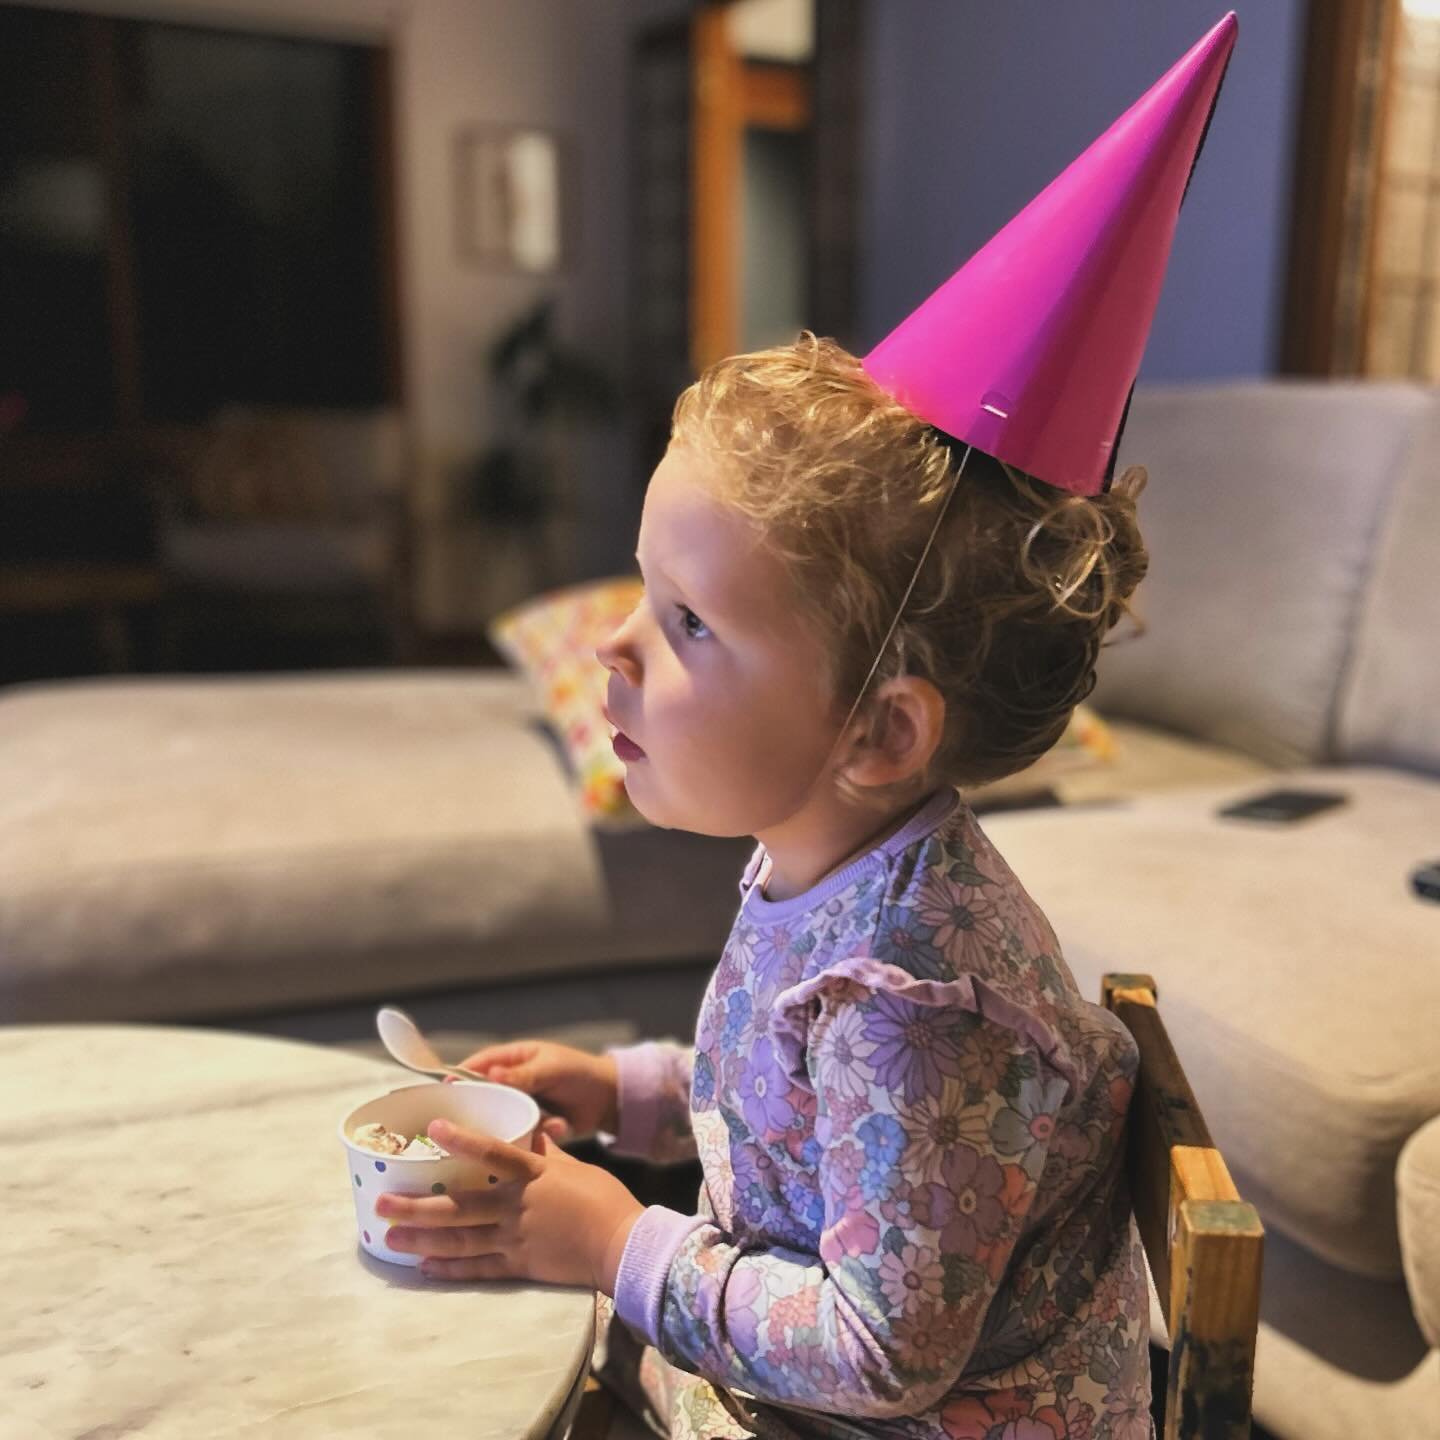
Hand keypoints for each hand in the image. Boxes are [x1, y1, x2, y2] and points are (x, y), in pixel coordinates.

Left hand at [378, 1121, 643, 1292]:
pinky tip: (425, 1265)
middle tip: (382, 1204)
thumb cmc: (604, 1199)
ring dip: (422, 1239)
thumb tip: (532, 1130)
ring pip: (460, 1240)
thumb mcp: (575, 1167)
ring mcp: (515, 1238)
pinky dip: (450, 1268)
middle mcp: (517, 1207)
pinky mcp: (520, 1265)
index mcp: (533, 1175)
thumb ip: (547, 1152)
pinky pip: (478, 1269)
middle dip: (417, 1207)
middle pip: (460, 1207)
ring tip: (391, 1237)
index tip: (434, 1129)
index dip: (463, 1141)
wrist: (622, 1244)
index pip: (493, 1152)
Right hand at [455, 1040, 618, 1143]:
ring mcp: (522, 1106)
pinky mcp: (533, 1127)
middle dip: (475, 1112)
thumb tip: (491, 1074)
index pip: (478, 1065)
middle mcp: (512, 1084)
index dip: (458, 1078)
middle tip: (461, 1128)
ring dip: (510, 1126)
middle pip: (482, 1097)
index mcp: (513, 1060)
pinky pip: (523, 1134)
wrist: (611, 1098)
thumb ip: (523, 1075)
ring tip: (519, 1130)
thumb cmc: (579, 1072)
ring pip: (501, 1119)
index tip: (440, 1093)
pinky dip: (536, 1134)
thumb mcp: (551, 1068)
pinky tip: (554, 1129)